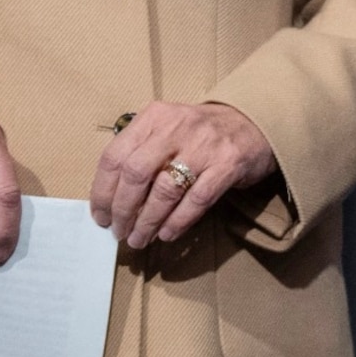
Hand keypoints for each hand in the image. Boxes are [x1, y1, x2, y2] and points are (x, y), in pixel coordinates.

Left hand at [91, 101, 275, 250]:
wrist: (255, 123)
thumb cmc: (201, 133)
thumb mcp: (167, 129)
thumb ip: (141, 153)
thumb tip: (113, 200)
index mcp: (154, 117)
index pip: (114, 156)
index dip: (102, 192)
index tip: (100, 217)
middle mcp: (177, 127)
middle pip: (136, 174)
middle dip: (123, 210)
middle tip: (119, 232)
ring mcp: (204, 145)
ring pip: (165, 190)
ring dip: (148, 221)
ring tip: (140, 239)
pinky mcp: (228, 164)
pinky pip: (197, 200)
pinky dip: (178, 221)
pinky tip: (167, 234)